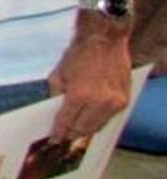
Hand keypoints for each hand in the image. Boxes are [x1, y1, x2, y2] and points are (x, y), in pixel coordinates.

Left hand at [48, 20, 130, 140]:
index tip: (53, 139)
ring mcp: (115, 102)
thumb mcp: (57, 74)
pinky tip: (89, 118)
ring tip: (74, 129)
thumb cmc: (79, 54)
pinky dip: (98, 120)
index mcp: (79, 95)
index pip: (66, 122)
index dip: (58, 133)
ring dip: (85, 129)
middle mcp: (99, 102)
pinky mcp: (124, 100)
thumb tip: (55, 113)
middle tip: (62, 136)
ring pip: (97, 126)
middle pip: (83, 129)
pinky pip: (109, 118)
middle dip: (71, 134)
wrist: (105, 39)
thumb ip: (56, 96)